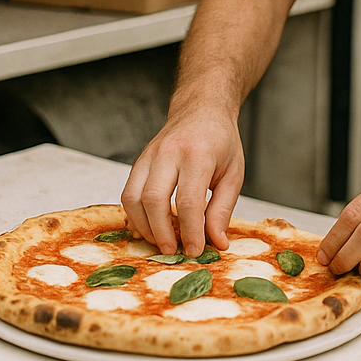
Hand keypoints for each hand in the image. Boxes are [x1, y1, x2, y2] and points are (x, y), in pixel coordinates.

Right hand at [120, 107, 244, 256]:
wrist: (201, 110)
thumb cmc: (220, 142)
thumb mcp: (233, 174)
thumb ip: (222, 210)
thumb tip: (217, 243)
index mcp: (198, 154)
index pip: (188, 201)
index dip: (190, 232)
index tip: (195, 251)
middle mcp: (169, 152)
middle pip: (154, 200)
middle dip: (161, 232)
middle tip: (173, 251)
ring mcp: (149, 155)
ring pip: (133, 197)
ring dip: (144, 226)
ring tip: (161, 242)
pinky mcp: (139, 161)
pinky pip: (128, 192)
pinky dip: (134, 215)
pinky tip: (147, 228)